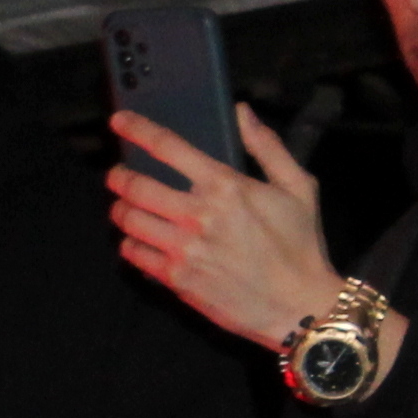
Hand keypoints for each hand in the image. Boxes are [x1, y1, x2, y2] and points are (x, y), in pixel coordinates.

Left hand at [106, 107, 359, 351]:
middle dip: (118, 176)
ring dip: (121, 209)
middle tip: (117, 175)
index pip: (168, 147)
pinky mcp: (176, 278)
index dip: (137, 129)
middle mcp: (198, 214)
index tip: (119, 121)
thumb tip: (242, 111)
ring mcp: (184, 248)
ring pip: (128, 219)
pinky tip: (139, 240)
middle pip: (135, 185)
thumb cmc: (300, 245)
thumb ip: (267, 147)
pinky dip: (130, 244)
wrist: (299, 305)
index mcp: (225, 186)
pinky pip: (134, 254)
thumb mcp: (298, 188)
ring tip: (127, 207)